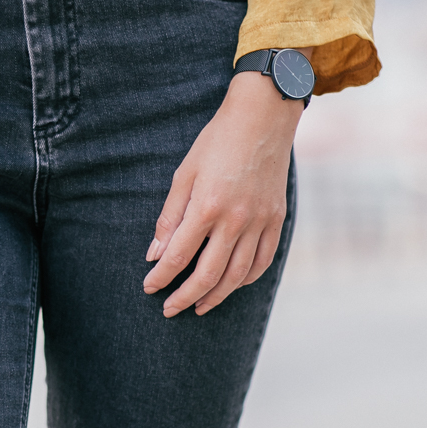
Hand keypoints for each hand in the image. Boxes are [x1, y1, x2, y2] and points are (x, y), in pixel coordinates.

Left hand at [142, 66, 306, 316]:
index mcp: (208, 207)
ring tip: (199, 306)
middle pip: (208, 274)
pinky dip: (246, 279)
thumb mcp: (185, 174)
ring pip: (238, 275)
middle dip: (185, 297)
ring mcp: (260, 222)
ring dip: (216, 296)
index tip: (149, 288)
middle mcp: (237, 220)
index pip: (179, 256)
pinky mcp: (277, 219)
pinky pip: (263, 261)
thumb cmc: (217, 142)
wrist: (263, 118)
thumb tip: (155, 254)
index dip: (161, 277)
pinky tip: (231, 284)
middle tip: (169, 309)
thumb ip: (170, 217)